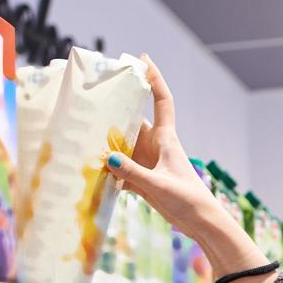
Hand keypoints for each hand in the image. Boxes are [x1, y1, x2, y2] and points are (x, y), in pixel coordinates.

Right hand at [104, 56, 224, 240]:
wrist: (201, 223)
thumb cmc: (188, 200)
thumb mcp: (158, 185)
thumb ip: (133, 173)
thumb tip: (107, 159)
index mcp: (166, 139)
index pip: (161, 101)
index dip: (154, 79)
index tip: (143, 59)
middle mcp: (155, 146)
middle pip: (132, 121)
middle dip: (114, 110)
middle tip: (91, 98)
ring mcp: (148, 163)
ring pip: (122, 145)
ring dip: (106, 142)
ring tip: (81, 133)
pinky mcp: (143, 180)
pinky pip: (121, 169)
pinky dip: (108, 170)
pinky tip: (90, 171)